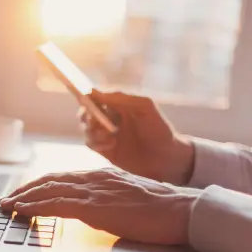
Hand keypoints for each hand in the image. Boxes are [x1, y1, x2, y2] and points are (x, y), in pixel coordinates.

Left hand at [0, 169, 200, 244]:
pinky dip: (34, 206)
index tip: (25, 192)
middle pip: (50, 180)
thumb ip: (109, 197)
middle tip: (8, 197)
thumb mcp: (129, 196)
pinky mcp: (95, 206)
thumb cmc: (161, 208)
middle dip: (25, 189)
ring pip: (48, 190)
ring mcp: (93, 191)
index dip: (40, 184)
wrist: (181, 210)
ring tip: (7, 205)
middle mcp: (94, 178)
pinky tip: (22, 210)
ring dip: (23, 197)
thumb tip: (97, 207)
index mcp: (102, 175)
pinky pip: (56, 204)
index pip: (62, 177)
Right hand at [79, 90, 194, 184]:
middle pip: (86, 112)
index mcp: (119, 104)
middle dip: (87, 116)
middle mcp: (110, 117)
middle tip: (94, 122)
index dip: (88, 98)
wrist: (166, 159)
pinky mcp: (104, 149)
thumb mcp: (145, 107)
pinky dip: (95, 143)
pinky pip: (90, 143)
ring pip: (86, 128)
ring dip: (92, 131)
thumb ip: (121, 97)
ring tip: (109, 137)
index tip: (86, 102)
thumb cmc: (159, 130)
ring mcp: (106, 134)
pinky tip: (110, 145)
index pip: (96, 96)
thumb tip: (94, 92)